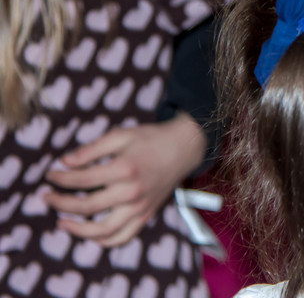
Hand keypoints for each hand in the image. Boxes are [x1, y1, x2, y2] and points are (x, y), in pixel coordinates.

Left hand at [43, 113, 205, 245]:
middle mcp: (131, 192)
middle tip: (46, 198)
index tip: (49, 175)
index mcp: (124, 169)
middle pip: (87, 207)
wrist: (184, 148)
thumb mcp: (121, 135)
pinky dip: (104, 241)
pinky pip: (123, 237)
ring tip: (62, 222)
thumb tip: (65, 162)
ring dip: (77, 230)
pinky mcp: (146, 215)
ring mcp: (140, 207)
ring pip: (103, 231)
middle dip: (60, 203)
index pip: (81, 179)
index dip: (60, 179)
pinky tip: (89, 234)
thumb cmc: (150, 138)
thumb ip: (91, 149)